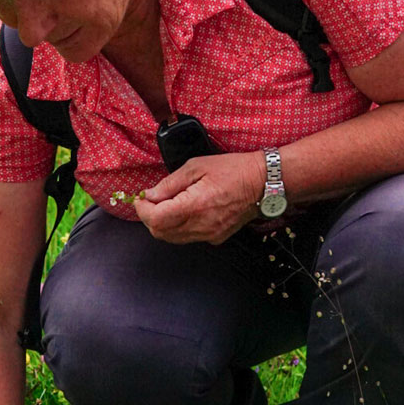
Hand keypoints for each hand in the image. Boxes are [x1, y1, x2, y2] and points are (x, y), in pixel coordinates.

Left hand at [133, 151, 264, 244]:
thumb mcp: (196, 166)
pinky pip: (188, 237)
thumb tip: (149, 195)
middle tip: (150, 201)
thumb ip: (169, 183)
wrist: (263, 183)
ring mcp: (209, 235)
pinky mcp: (216, 238)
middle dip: (149, 217)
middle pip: (161, 232)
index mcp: (195, 205)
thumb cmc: (232, 170)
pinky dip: (178, 227)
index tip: (140, 198)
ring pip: (173, 238)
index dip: (142, 210)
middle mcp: (201, 225)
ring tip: (166, 204)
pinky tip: (183, 211)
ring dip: (162, 223)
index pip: (156, 219)